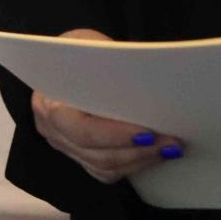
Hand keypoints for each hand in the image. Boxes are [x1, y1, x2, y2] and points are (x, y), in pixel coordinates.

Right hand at [31, 29, 184, 183]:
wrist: (69, 60)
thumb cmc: (80, 51)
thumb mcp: (90, 48)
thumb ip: (108, 69)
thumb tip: (145, 88)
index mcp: (47, 102)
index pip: (79, 128)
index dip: (114, 135)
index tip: (149, 131)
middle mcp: (50, 129)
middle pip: (95, 153)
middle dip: (137, 150)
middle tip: (173, 143)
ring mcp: (63, 145)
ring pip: (103, 166)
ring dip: (140, 159)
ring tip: (171, 148)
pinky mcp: (79, 155)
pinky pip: (106, 171)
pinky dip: (133, 165)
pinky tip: (155, 154)